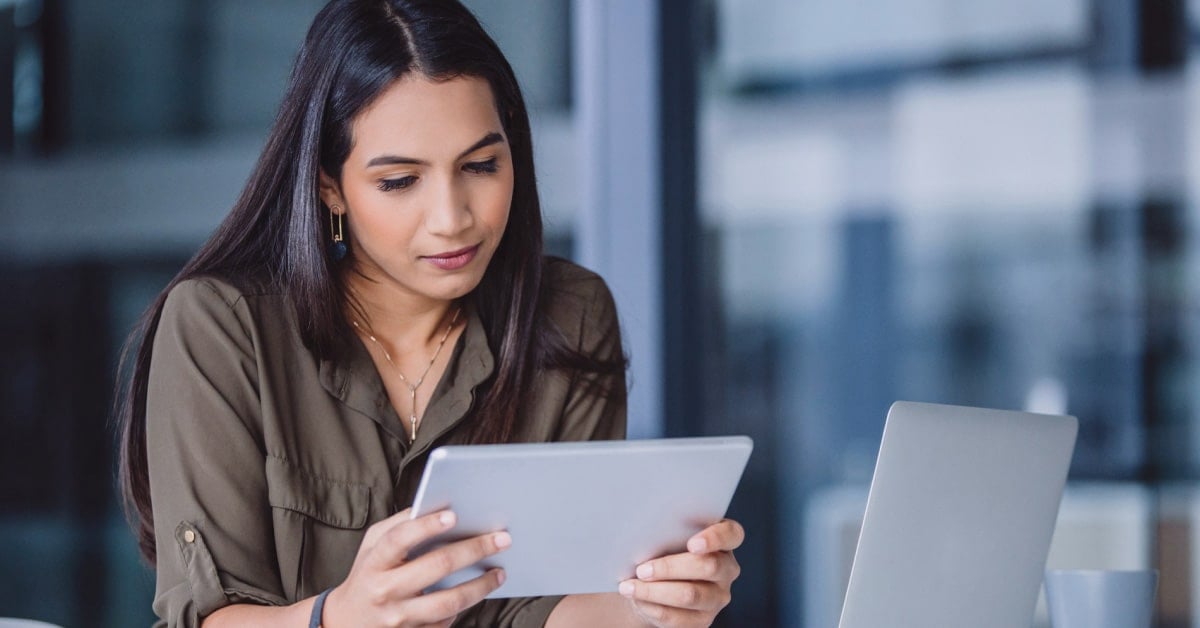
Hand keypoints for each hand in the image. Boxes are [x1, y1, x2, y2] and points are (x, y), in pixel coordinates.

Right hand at [322, 508, 509, 627]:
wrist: (347, 621)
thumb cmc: (368, 573)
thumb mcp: (372, 544)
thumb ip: (399, 525)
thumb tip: (437, 507)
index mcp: (374, 562)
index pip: (399, 540)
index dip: (426, 526)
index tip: (454, 515)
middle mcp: (385, 590)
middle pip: (435, 567)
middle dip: (473, 550)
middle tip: (502, 539)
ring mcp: (399, 618)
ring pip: (447, 603)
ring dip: (480, 586)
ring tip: (500, 572)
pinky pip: (445, 622)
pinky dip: (464, 607)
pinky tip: (478, 592)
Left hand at [618, 519, 743, 626]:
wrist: (653, 583)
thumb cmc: (661, 549)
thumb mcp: (666, 536)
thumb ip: (666, 531)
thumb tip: (642, 534)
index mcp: (723, 540)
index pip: (731, 534)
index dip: (715, 538)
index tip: (693, 544)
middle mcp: (727, 569)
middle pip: (709, 566)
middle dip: (671, 568)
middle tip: (642, 569)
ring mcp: (718, 597)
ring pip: (690, 595)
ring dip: (654, 591)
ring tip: (629, 586)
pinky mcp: (702, 620)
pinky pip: (678, 617)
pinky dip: (652, 607)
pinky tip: (637, 600)